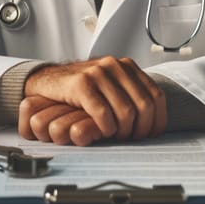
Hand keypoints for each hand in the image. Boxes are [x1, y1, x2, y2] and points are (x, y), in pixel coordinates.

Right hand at [22, 56, 166, 143]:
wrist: (48, 81)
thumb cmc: (82, 89)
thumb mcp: (111, 86)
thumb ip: (131, 95)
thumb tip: (155, 121)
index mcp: (127, 65)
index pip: (156, 95)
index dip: (157, 120)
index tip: (149, 134)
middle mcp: (115, 65)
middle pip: (144, 106)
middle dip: (140, 129)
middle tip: (129, 138)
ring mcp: (98, 73)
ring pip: (126, 112)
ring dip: (122, 131)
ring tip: (114, 135)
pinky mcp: (81, 84)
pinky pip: (103, 114)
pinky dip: (105, 128)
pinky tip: (101, 129)